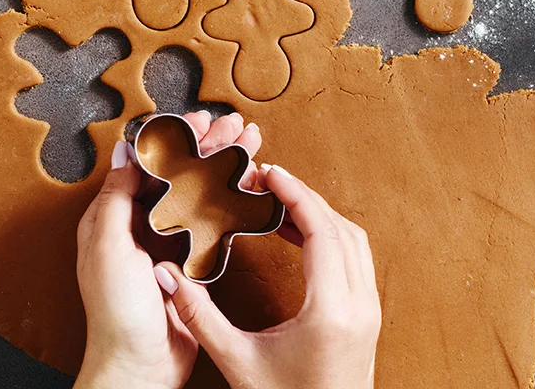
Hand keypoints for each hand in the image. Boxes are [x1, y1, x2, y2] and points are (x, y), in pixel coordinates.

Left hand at [74, 111, 261, 388]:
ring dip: (224, 168)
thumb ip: (115, 196)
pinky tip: (249, 187)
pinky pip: (213, 224)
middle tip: (236, 125)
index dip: (176, 138)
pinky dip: (231, 201)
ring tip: (250, 144)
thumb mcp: (109, 245)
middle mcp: (141, 226)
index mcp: (114, 217)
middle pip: (179, 174)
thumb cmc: (115, 311)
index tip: (199, 119)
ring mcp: (168, 244)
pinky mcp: (191, 262)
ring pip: (200, 194)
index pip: (147, 164)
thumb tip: (122, 149)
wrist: (140, 364)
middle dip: (208, 147)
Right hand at [155, 164, 381, 388]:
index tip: (269, 174)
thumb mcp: (236, 361)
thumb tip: (166, 278)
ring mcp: (368, 311)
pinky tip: (297, 236)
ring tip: (278, 203)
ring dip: (319, 215)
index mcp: (331, 310)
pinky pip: (354, 260)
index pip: (322, 230)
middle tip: (267, 182)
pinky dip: (329, 237)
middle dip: (304, 197)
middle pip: (341, 227)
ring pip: (353, 241)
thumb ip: (198, 316)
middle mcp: (359, 305)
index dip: (295, 194)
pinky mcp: (366, 317)